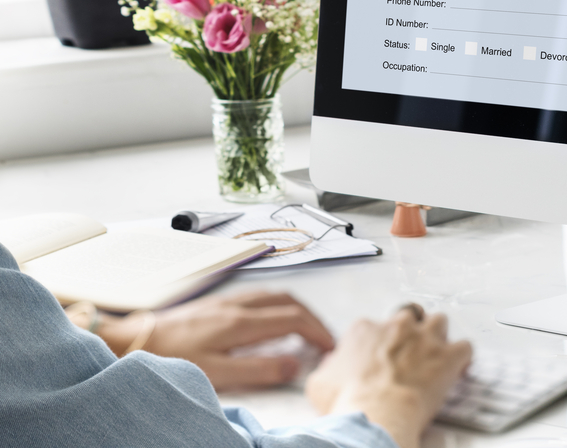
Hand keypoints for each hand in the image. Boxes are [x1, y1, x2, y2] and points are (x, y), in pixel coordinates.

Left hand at [100, 291, 334, 390]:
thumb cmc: (171, 358)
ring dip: (297, 310)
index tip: (329, 347)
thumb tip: (295, 364)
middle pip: (290, 302)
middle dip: (313, 319)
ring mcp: (228, 300)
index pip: (294, 319)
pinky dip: (279, 306)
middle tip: (324, 339)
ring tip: (306, 329)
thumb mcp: (216, 373)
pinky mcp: (218, 303)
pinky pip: (260, 297)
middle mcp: (239, 305)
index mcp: (242, 322)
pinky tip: (274, 319)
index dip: (317, 332)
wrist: (134, 339)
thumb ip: (258, 369)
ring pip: (276, 296)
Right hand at [305, 306, 471, 447]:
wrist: (376, 415)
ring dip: (438, 336)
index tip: (380, 358)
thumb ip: (329, 366)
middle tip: (409, 352)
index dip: (379, 342)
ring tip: (435, 354)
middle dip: (411, 330)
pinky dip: (462, 358)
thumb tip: (331, 363)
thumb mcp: (320, 382)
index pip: (374, 325)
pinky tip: (458, 369)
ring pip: (439, 321)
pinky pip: (464, 347)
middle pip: (409, 315)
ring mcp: (425, 338)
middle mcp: (397, 325)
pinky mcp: (447, 355)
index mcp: (366, 329)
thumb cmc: (349, 401)